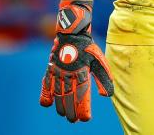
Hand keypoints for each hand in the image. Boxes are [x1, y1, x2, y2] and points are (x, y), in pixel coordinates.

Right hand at [39, 0, 113, 121]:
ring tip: (64, 115)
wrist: (72, 33)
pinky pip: (46, 84)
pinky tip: (46, 104)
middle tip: (74, 120)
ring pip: (58, 94)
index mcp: (82, 72)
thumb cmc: (88, 48)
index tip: (86, 118)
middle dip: (72, 111)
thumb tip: (107, 96)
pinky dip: (45, 94)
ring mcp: (58, 72)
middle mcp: (69, 74)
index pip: (82, 96)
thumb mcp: (99, 61)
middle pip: (69, 98)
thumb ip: (103, 78)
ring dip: (60, 106)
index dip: (83, 109)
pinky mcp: (50, 69)